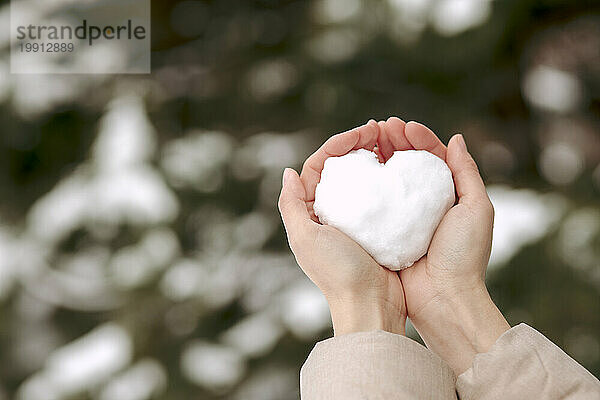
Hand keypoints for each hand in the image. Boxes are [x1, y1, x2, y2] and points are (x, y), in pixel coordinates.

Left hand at [278, 120, 405, 335]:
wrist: (370, 304)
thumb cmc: (338, 272)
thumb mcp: (305, 238)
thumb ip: (291, 205)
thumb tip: (288, 171)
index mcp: (311, 212)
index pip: (320, 166)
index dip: (338, 144)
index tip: (362, 133)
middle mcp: (331, 213)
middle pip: (342, 168)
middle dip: (358, 145)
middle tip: (379, 130)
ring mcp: (356, 220)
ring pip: (363, 178)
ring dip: (375, 157)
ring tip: (392, 141)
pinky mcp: (378, 228)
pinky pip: (382, 195)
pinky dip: (390, 178)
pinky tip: (402, 168)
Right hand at [378, 117, 509, 374]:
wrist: (444, 298)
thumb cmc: (464, 254)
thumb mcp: (476, 208)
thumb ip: (467, 172)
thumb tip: (455, 138)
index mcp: (449, 194)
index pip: (433, 156)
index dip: (418, 138)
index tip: (403, 125)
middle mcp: (426, 202)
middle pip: (409, 163)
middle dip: (395, 142)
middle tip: (380, 127)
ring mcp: (405, 217)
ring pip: (390, 179)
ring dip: (380, 157)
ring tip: (366, 140)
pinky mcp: (387, 231)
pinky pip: (376, 204)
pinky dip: (367, 186)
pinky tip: (356, 171)